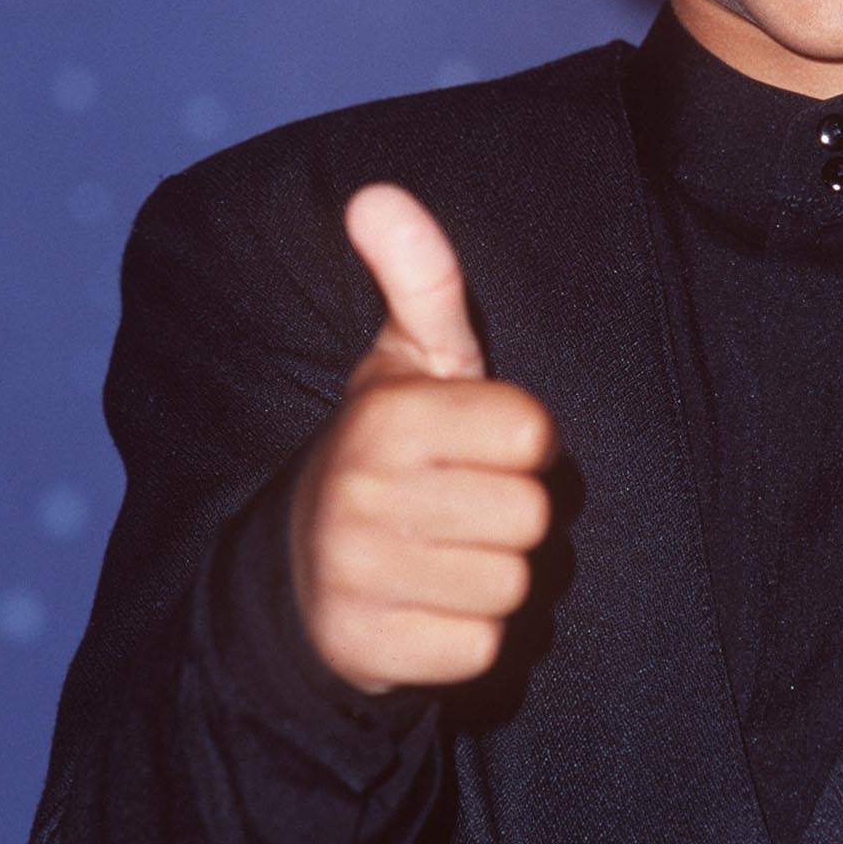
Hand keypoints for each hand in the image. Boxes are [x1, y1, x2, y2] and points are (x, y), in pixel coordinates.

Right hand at [290, 182, 559, 692]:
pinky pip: (481, 649)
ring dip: (492, 576)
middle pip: (532, 518)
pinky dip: (468, 634)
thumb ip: (420, 278)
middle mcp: (363, 495)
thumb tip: (376, 193)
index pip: (535, 438)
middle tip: (460, 504)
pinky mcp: (366, 650)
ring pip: (511, 587)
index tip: (477, 444)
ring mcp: (359, 577)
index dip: (521, 443)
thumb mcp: (409, 360)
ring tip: (444, 552)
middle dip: (511, 515)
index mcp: (388, 418)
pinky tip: (427, 605)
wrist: (307, 568)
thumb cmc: (392, 449)